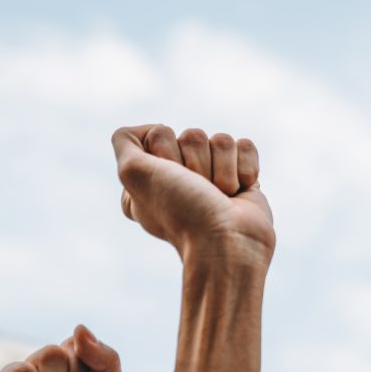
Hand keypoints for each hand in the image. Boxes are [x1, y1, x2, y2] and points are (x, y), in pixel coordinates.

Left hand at [111, 124, 274, 261]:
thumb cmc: (181, 212)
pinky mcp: (242, 177)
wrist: (226, 243)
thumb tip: (152, 129)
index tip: (169, 182)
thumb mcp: (133, 173)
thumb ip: (125, 140)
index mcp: (153, 175)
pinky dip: (245, 170)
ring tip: (219, 198)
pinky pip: (245, 147)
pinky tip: (238, 193)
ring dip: (222, 170)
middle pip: (193, 135)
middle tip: (198, 192)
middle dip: (197, 162)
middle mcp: (182, 176)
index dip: (167, 153)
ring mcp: (214, 176)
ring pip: (222, 140)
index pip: (159, 133)